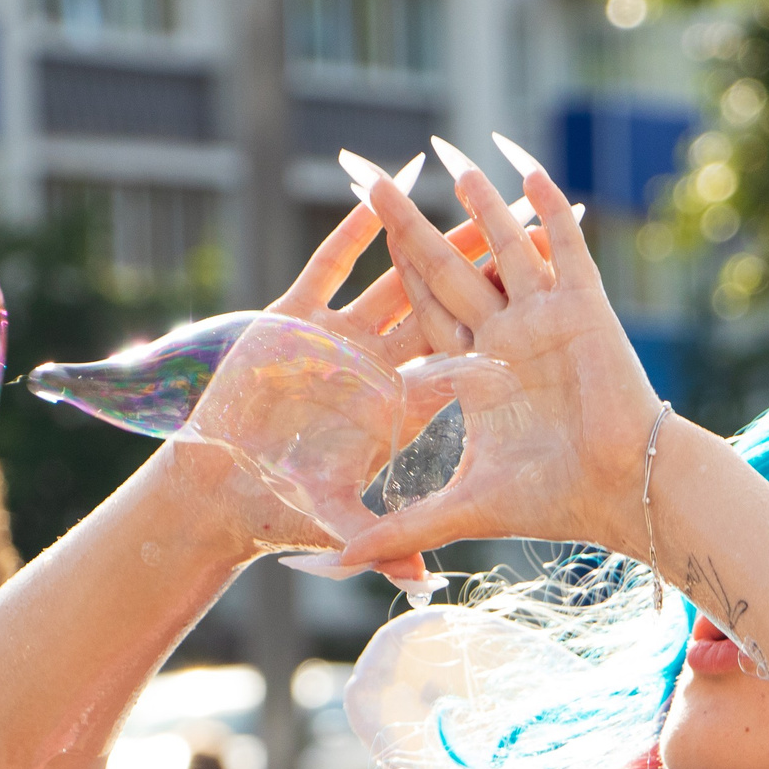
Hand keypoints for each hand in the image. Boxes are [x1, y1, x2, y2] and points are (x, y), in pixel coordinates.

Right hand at [163, 197, 514, 587]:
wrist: (215, 493)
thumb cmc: (276, 511)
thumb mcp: (337, 524)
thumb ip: (383, 540)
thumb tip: (424, 580)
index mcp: (400, 405)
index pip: (467, 357)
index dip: (509, 330)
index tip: (553, 301)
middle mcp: (377, 364)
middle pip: (446, 302)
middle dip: (485, 260)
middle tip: (528, 218)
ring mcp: (337, 338)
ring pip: (395, 273)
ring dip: (429, 231)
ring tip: (469, 187)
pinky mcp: (291, 320)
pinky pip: (330, 265)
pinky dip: (353, 228)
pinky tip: (382, 188)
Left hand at [335, 145, 661, 565]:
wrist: (623, 495)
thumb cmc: (553, 503)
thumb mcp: (459, 510)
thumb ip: (400, 529)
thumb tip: (341, 563)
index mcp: (474, 372)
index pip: (422, 307)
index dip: (390, 267)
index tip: (355, 234)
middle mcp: (506, 336)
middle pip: (447, 266)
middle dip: (409, 222)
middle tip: (372, 174)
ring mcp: (545, 319)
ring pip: (503, 246)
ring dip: (479, 203)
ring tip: (451, 155)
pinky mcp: (585, 312)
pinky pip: (563, 249)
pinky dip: (548, 210)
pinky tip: (527, 169)